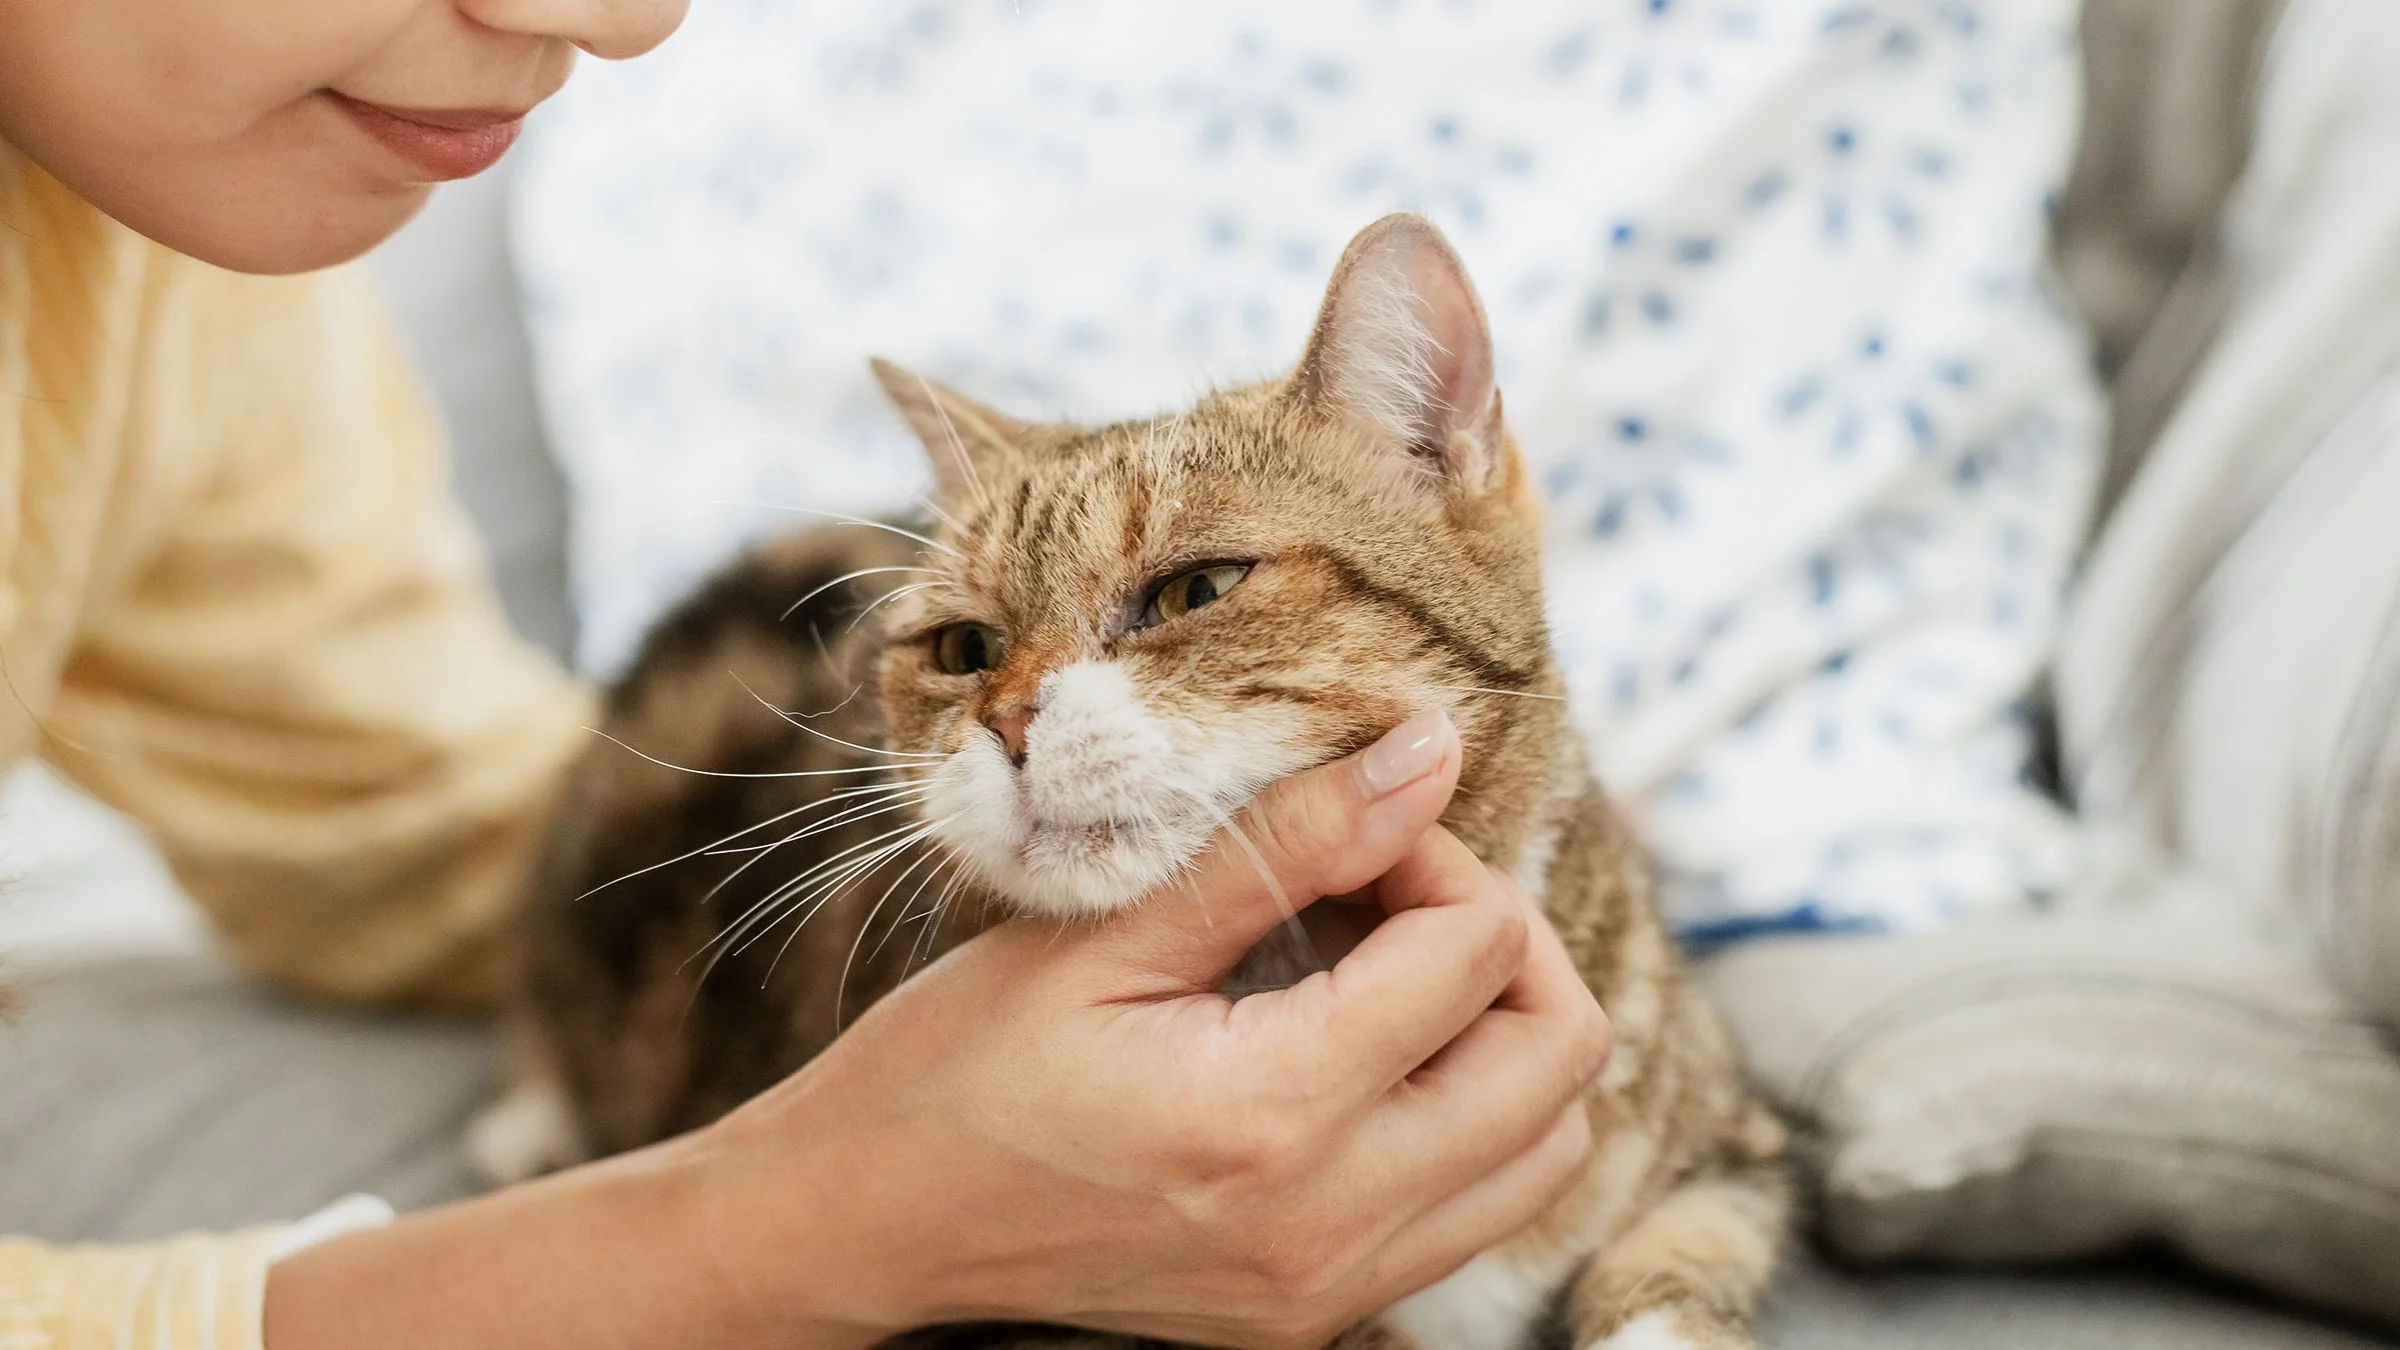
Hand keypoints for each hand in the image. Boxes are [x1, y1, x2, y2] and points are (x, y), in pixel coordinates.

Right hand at [697, 707, 1611, 1348]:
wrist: (868, 1224)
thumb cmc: (958, 1064)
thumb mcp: (1112, 930)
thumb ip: (1291, 844)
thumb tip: (1427, 753)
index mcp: (1275, 1114)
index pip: (1479, 951)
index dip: (1433, 854)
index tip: (1350, 835)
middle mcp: (1331, 1224)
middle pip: (1558, 1062)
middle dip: (1502, 942)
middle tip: (1390, 893)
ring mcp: (1330, 1288)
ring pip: (1545, 1150)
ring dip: (1500, 1037)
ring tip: (1383, 973)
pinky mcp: (1316, 1314)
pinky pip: (1471, 1209)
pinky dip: (1462, 1117)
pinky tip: (1356, 1054)